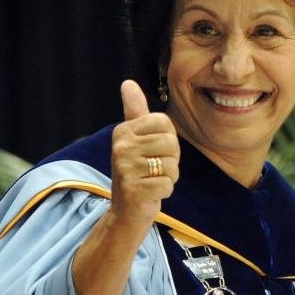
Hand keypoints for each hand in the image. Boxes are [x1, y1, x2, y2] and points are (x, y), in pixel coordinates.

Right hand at [110, 80, 179, 224]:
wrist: (126, 211)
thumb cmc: (137, 172)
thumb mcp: (134, 140)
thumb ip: (135, 111)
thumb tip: (128, 82)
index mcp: (123, 131)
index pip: (165, 123)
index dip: (168, 140)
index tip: (154, 151)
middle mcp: (121, 147)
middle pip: (171, 143)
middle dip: (171, 160)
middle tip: (154, 169)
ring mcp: (126, 168)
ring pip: (172, 165)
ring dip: (168, 177)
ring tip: (151, 180)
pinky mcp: (135, 190)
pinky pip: (168, 184)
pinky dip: (164, 191)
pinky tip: (150, 193)